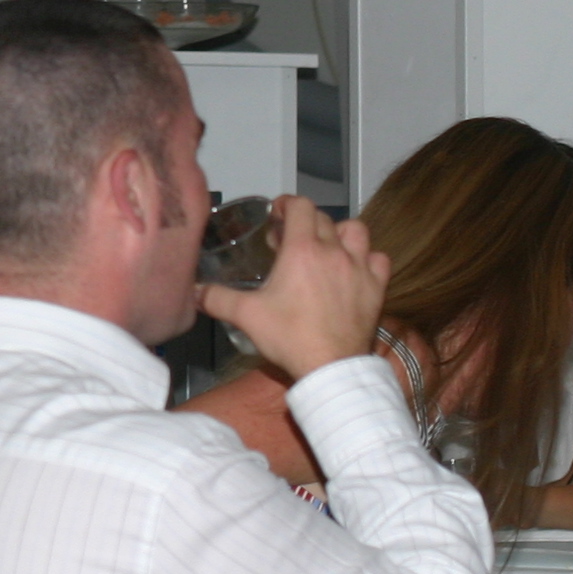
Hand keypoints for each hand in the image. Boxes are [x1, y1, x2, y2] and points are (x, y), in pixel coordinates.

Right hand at [198, 195, 389, 383]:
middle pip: (323, 218)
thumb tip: (193, 291)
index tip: (276, 216)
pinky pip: (378, 259)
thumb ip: (216, 298)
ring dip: (339, 233)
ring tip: (326, 248)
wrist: (329, 369)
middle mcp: (334, 251)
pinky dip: (367, 258)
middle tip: (289, 242)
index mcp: (302, 250)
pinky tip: (354, 270)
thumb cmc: (289, 337)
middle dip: (304, 222)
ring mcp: (359, 269)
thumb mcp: (245, 316)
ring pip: (356, 231)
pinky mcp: (376, 288)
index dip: (286, 205)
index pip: (300, 206)